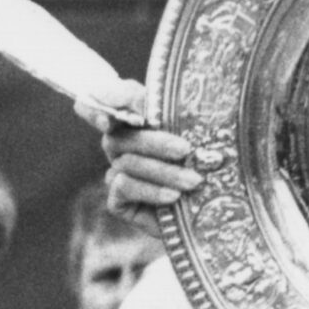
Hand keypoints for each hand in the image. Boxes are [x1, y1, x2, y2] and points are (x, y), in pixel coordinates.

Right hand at [82, 80, 200, 218]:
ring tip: (193, 180)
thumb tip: (144, 104)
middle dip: (155, 143)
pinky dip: (151, 191)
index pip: (99, 102)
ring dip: (164, 172)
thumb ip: (165, 109)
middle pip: (119, 137)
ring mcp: (115, 173)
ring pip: (128, 164)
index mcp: (131, 120)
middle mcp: (118, 146)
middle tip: (185, 150)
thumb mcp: (191, 129)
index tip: (110, 116)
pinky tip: (174, 196)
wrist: (210, 206)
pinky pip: (125, 188)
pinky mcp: (117, 201)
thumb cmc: (202, 161)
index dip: (97, 105)